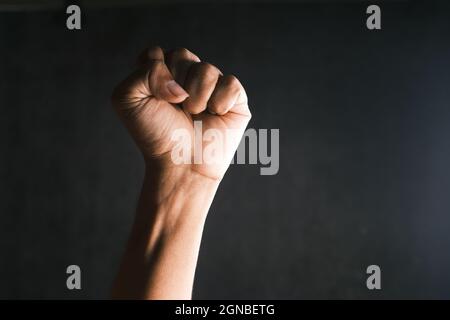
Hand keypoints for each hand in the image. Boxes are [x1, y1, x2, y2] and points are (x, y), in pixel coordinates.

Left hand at [112, 46, 250, 179]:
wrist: (181, 163)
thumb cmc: (156, 134)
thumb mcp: (127, 100)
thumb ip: (142, 72)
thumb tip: (179, 82)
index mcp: (161, 74)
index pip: (156, 53)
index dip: (155, 73)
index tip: (154, 97)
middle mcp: (187, 76)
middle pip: (182, 55)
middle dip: (176, 84)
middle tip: (176, 107)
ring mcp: (212, 85)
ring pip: (207, 69)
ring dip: (197, 96)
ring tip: (194, 114)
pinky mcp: (235, 98)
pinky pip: (231, 83)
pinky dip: (220, 102)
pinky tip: (214, 115)